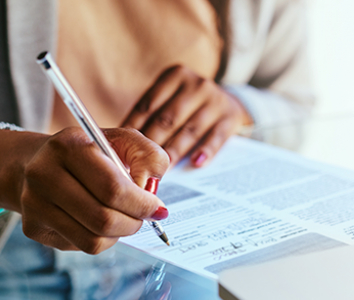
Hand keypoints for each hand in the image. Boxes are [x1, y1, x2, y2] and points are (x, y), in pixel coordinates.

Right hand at [0, 127, 169, 253]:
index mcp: (68, 145)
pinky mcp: (33, 227)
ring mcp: (34, 203)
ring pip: (93, 239)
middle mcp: (43, 174)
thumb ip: (147, 156)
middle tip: (144, 217)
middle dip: (133, 222)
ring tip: (123, 218)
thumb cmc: (88, 153)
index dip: (142, 204)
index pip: (112, 188)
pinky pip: (81, 246)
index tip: (157, 208)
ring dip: (119, 234)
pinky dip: (101, 239)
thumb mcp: (121, 141)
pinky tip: (99, 222)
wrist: (38, 163)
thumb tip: (150, 187)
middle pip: (103, 218)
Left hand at [122, 65, 252, 167]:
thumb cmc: (189, 106)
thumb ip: (151, 116)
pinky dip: (205, 151)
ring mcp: (215, 100)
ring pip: (189, 130)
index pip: (148, 105)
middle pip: (167, 119)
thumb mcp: (171, 100)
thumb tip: (123, 143)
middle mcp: (196, 84)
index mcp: (174, 76)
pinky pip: (216, 138)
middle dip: (151, 144)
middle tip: (139, 165)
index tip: (122, 148)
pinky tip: (196, 163)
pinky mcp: (231, 117)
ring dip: (174, 152)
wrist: (231, 102)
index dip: (133, 128)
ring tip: (161, 170)